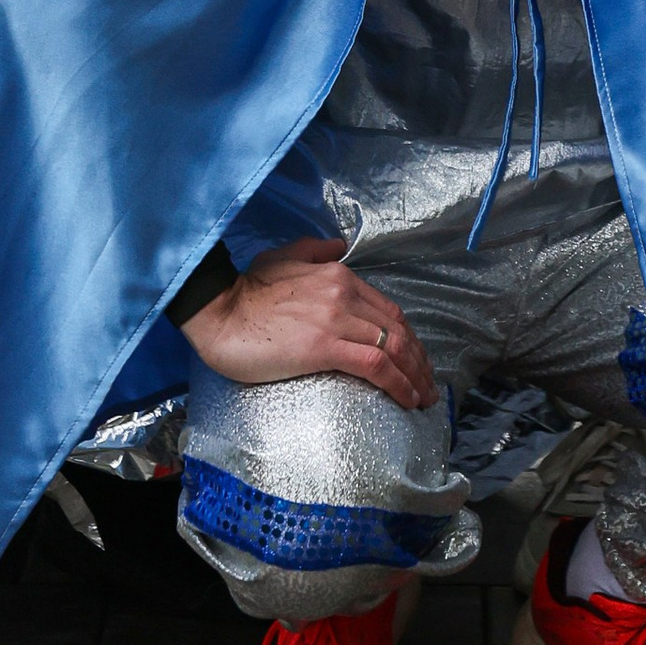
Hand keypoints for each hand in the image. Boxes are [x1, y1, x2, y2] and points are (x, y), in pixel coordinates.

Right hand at [178, 235, 436, 411]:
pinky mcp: (325, 347)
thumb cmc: (245, 290)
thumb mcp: (282, 256)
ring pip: (393, 346)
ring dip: (416, 375)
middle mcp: (344, 293)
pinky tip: (408, 398)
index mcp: (337, 274)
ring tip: (424, 397)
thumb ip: (314, 250)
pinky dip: (399, 383)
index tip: (416, 358)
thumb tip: (339, 245)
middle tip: (428, 383)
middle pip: (397, 328)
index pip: (387, 309)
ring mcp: (336, 319)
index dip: (408, 336)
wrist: (218, 312)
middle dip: (419, 358)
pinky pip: (376, 365)